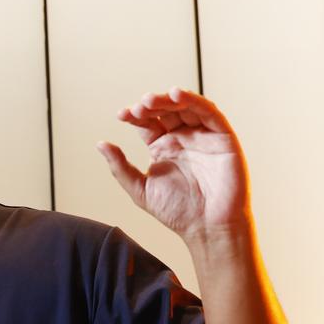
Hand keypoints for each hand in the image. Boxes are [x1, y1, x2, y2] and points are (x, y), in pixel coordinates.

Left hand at [98, 88, 250, 241]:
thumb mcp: (140, 189)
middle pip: (165, 111)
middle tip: (139, 106)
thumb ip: (120, 167)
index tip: (121, 115)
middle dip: (151, 104)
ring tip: (153, 100)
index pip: (147, 122)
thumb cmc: (177, 212)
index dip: (135, 115)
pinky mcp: (223, 138)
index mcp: (162, 147)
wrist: (207, 228)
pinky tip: (178, 95)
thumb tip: (100, 144)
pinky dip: (195, 101)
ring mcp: (203, 137)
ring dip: (169, 99)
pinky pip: (210, 113)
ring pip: (186, 107)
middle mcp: (182, 138)